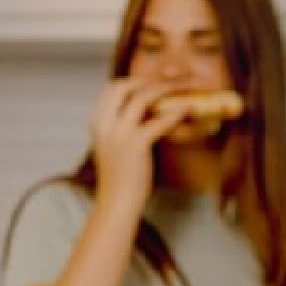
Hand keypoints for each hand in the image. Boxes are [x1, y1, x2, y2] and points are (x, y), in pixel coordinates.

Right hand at [88, 78, 185, 218]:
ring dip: (168, 88)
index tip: (151, 81)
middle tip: (170, 81)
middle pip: (126, 86)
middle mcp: (105, 125)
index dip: (133, 81)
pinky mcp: (135, 146)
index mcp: (97, 124)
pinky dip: (175, 113)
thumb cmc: (120, 180)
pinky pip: (159, 121)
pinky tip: (188, 110)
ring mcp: (119, 135)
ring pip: (144, 97)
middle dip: (149, 79)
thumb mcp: (114, 148)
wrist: (116, 206)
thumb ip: (123, 128)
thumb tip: (149, 112)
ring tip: (186, 87)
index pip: (112, 89)